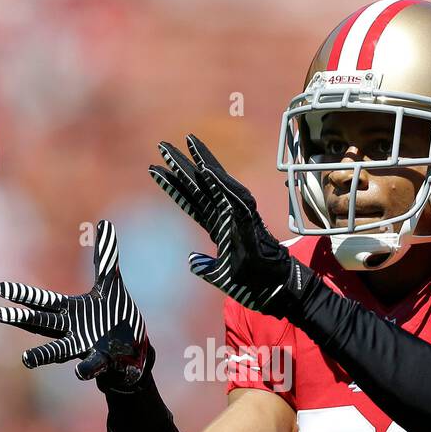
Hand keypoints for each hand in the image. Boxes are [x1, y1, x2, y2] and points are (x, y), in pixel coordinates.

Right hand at [0, 219, 150, 390]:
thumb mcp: (111, 284)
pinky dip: (86, 368)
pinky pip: (92, 365)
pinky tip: (80, 372)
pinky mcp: (102, 360)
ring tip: (26, 360)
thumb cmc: (115, 317)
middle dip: (23, 319)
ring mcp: (85, 346)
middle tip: (0, 314)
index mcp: (70, 311)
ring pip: (60, 350)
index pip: (43, 301)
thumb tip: (106, 224)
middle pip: (44, 323)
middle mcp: (72, 330)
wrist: (132, 349)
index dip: (24, 295)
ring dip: (43, 355)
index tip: (1, 289)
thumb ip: (105, 257)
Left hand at [150, 135, 312, 317]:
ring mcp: (237, 214)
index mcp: (217, 226)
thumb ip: (205, 266)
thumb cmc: (252, 282)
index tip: (154, 170)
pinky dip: (218, 183)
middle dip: (181, 165)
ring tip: (186, 143)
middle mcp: (225, 215)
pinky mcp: (247, 219)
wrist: (275, 288)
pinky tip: (205, 169)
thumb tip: (192, 260)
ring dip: (201, 163)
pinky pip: (230, 197)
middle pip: (199, 185)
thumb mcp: (221, 276)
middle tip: (162, 145)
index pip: (190, 201)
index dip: (173, 186)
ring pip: (215, 184)